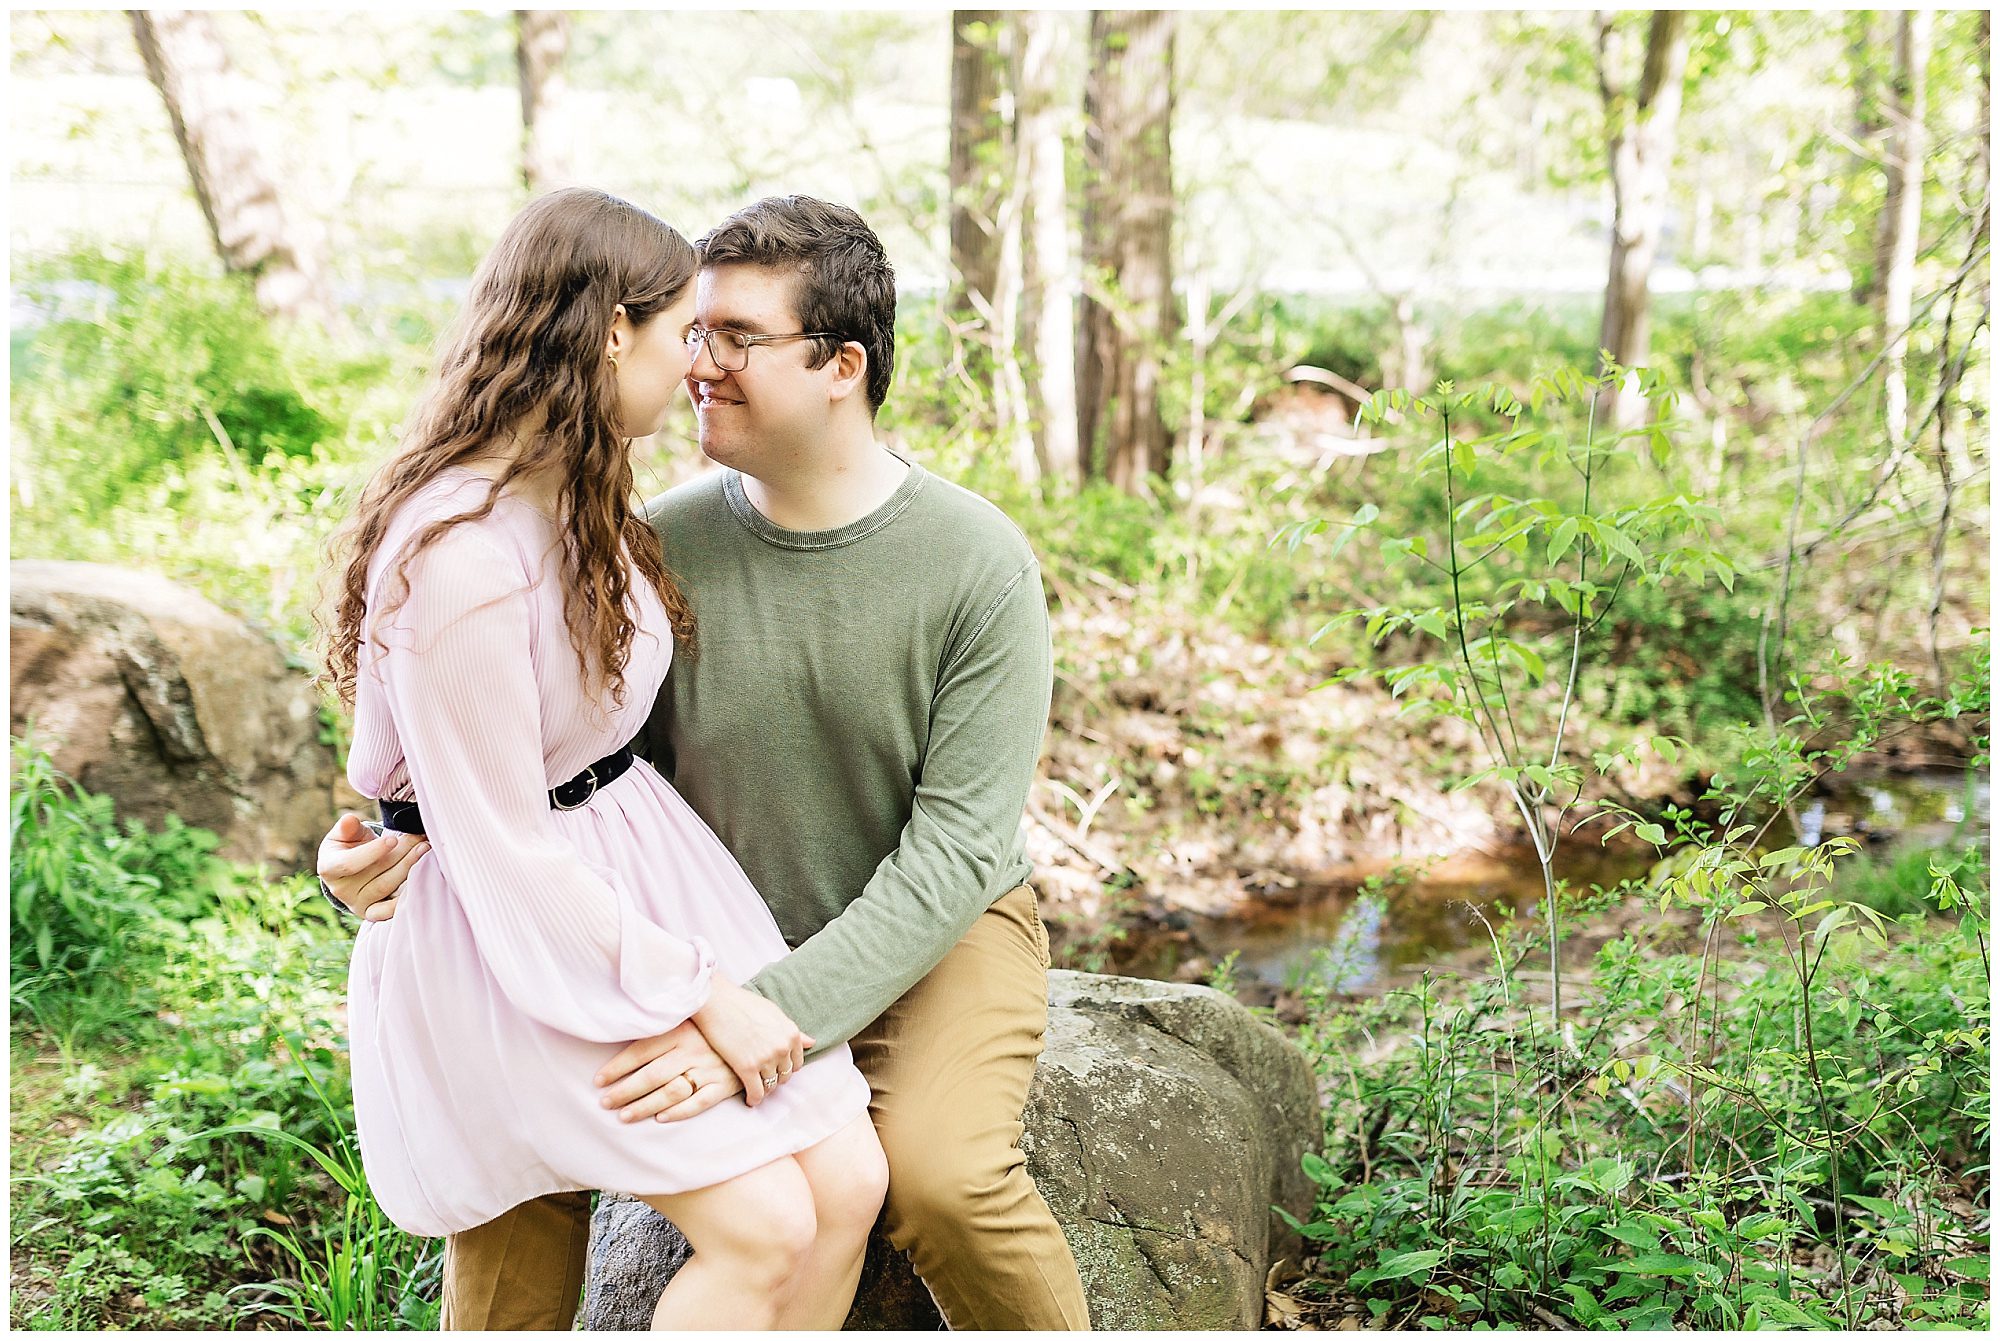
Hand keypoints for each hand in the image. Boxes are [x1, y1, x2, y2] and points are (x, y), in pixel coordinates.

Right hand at [318, 813, 427, 921]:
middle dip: (401, 854)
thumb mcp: (344, 834)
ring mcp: (356, 904)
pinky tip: (422, 878)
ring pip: (387, 887)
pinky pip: (388, 910)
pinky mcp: (371, 913)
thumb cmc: (349, 845)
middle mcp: (340, 890)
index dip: (373, 852)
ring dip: (409, 868)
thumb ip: (347, 827)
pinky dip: (405, 898)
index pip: (350, 863)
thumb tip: (349, 820)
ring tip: (424, 849)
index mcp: (329, 868)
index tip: (393, 839)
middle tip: (420, 839)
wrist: (353, 867)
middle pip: (375, 874)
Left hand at [593, 1019, 744, 1123]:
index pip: (641, 1050)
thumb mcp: (689, 1019)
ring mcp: (709, 1069)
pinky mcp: (724, 1086)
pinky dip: (679, 1113)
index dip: (618, 1067)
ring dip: (645, 1106)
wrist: (754, 1036)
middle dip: (624, 1091)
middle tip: (605, 1103)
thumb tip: (625, 1024)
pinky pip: (699, 1103)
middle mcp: (693, 1050)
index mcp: (682, 1031)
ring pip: (671, 1092)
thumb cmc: (712, 1028)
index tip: (599, 1080)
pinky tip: (660, 1119)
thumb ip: (662, 1025)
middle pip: (652, 1075)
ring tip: (624, 1116)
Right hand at [690, 975, 813, 1107]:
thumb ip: (792, 1031)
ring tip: (755, 1088)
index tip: (776, 1070)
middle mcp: (782, 1047)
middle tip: (763, 1079)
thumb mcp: (774, 1013)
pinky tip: (749, 1100)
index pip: (797, 1063)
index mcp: (791, 1033)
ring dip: (764, 1089)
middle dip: (775, 1078)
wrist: (717, 1002)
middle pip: (784, 1076)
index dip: (785, 1068)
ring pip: (771, 1085)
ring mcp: (765, 1058)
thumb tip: (811, 1043)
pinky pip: (756, 1092)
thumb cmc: (743, 1004)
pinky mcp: (747, 1068)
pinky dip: (754, 1099)